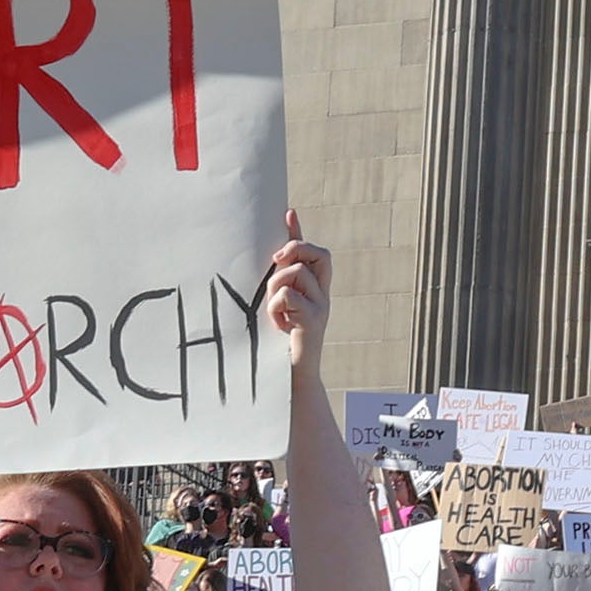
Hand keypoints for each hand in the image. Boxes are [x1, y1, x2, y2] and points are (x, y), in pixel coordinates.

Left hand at [260, 209, 331, 374]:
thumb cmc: (280, 345)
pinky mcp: (314, 320)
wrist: (292, 378)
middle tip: (275, 262)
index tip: (287, 212)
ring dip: (276, 287)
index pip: (313, 252)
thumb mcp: (276, 308)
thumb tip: (267, 262)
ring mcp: (322, 307)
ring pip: (296, 273)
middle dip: (295, 249)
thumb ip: (275, 285)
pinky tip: (278, 325)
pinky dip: (276, 307)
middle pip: (318, 254)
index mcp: (315, 289)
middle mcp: (323, 295)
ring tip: (274, 311)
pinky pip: (288, 296)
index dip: (300, 231)